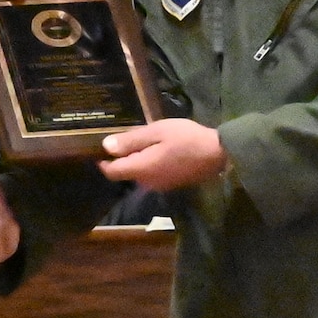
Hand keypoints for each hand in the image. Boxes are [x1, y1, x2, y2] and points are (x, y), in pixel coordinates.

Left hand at [100, 119, 227, 190]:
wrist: (218, 154)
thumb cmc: (186, 138)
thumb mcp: (157, 132)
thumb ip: (131, 140)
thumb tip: (106, 147)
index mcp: (141, 169)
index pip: (112, 171)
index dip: (102, 161)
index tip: (99, 147)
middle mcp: (147, 182)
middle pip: (125, 172)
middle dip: (121, 157)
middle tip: (125, 135)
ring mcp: (160, 185)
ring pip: (139, 172)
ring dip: (137, 159)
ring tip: (143, 139)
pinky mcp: (171, 184)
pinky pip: (151, 174)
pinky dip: (149, 163)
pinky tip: (158, 148)